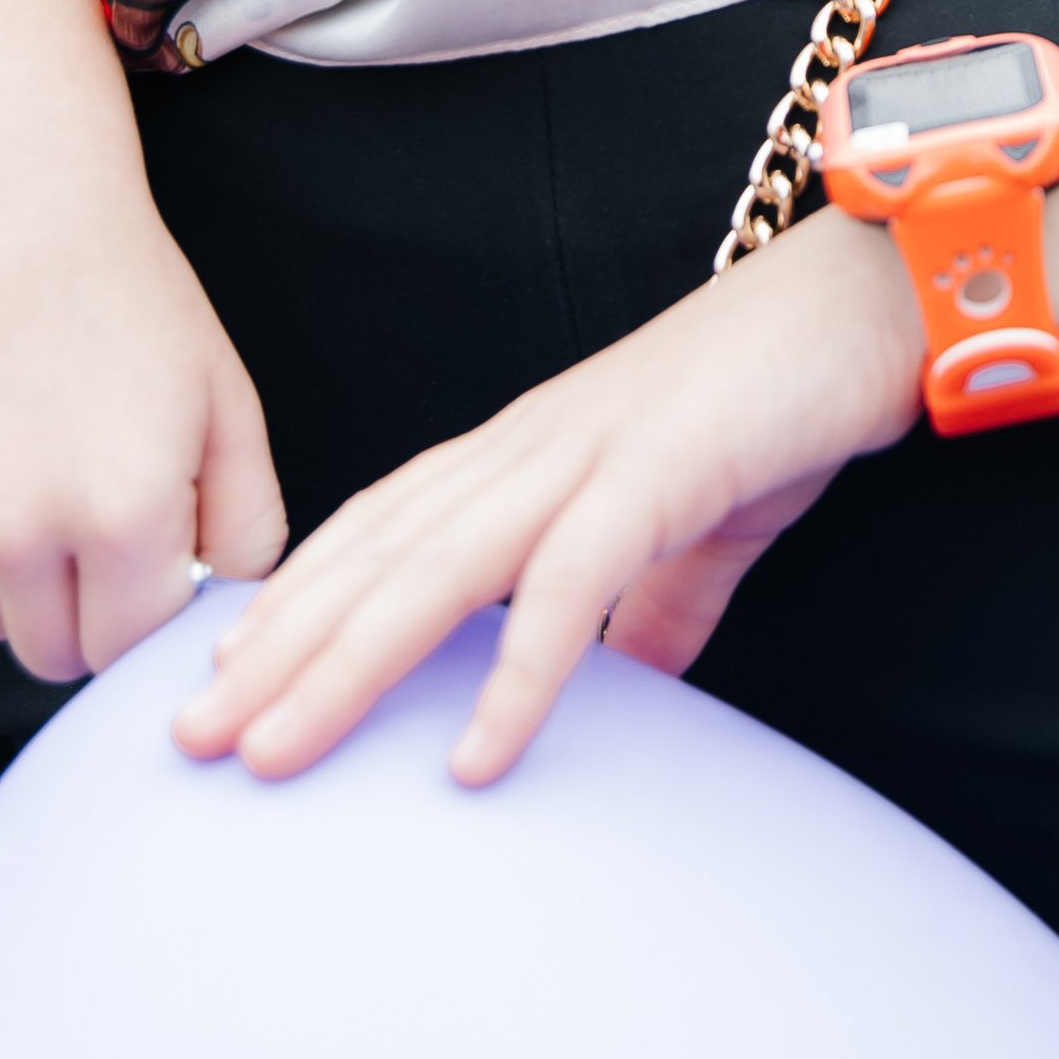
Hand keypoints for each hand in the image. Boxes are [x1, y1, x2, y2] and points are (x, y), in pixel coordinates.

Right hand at [0, 0, 286, 681]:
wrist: (8, 201)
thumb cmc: (132, 299)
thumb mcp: (226, 400)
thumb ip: (246, 524)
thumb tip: (228, 611)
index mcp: (123, 515)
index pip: (133, 648)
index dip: (151, 612)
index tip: (158, 563)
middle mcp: (18, 531)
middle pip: (53, 655)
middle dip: (86, 611)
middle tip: (104, 524)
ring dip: (16, 580)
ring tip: (43, 474)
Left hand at [175, 204, 925, 787]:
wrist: (874, 299)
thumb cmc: (782, 399)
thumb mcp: (699, 524)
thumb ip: (653, 603)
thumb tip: (633, 686)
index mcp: (526, 452)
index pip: (377, 529)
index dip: (291, 603)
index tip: (218, 680)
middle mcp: (529, 448)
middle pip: (372, 557)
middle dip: (272, 650)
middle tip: (184, 743)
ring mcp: (586, 453)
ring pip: (434, 570)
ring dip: (343, 667)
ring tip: (273, 755)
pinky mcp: (659, 471)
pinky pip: (572, 584)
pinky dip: (518, 672)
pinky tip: (479, 759)